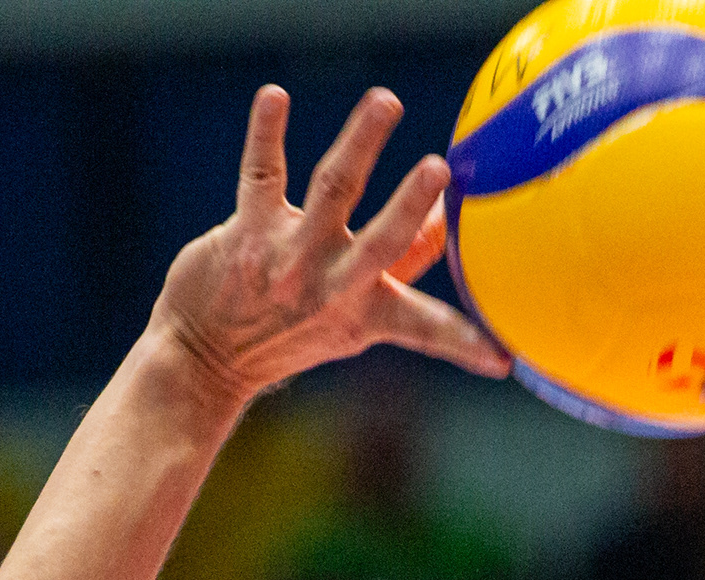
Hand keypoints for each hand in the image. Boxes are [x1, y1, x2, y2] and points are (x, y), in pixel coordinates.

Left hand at [151, 86, 507, 407]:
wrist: (204, 354)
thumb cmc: (289, 328)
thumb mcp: (350, 315)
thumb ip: (400, 266)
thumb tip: (446, 222)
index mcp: (365, 315)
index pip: (426, 328)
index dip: (464, 342)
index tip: (500, 356)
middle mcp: (331, 287)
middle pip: (381, 242)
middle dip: (410, 204)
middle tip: (439, 168)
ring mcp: (288, 258)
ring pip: (331, 191)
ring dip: (361, 142)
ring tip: (387, 102)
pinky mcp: (247, 233)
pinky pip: (262, 173)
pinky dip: (268, 132)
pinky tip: (274, 97)